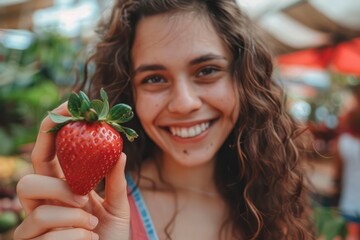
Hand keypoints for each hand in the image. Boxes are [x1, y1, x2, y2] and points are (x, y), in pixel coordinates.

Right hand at [13, 103, 130, 239]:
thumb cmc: (109, 236)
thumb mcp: (117, 207)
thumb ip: (115, 181)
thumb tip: (120, 151)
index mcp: (60, 189)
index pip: (47, 155)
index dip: (52, 128)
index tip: (68, 105)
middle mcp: (42, 205)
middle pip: (27, 181)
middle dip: (56, 187)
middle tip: (83, 196)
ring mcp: (33, 229)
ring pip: (38, 212)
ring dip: (72, 218)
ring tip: (92, 225)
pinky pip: (49, 237)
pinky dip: (78, 238)